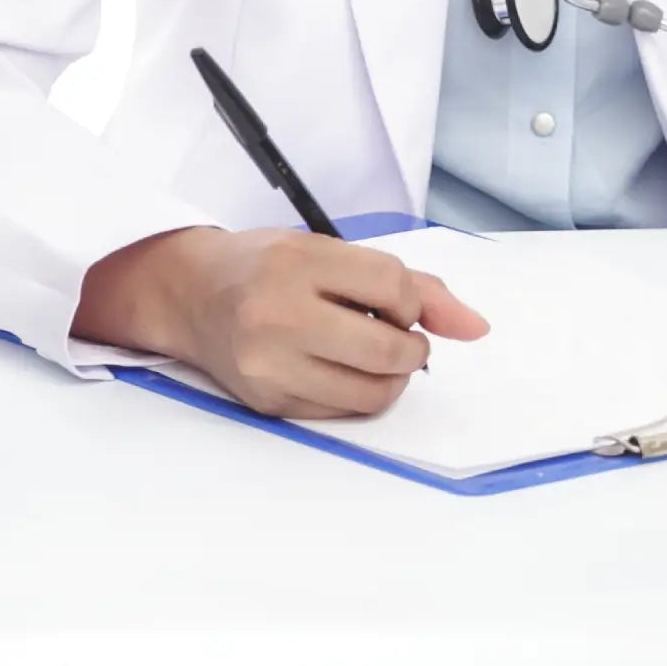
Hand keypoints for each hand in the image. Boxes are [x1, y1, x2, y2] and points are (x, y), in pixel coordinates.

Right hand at [77, 226, 488, 418]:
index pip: (392, 287)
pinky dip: (358, 395)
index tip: (397, 304)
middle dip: (411, 348)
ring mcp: (269, 364)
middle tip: (397, 337)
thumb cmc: (268, 267)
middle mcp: (279, 315)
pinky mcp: (267, 403)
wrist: (190, 294)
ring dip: (391, 377)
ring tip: (373, 356)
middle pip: (388, 350)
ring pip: (372, 392)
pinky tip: (341, 370)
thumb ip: (411, 283)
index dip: (411, 303)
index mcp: (299, 263)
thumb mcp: (332, 252)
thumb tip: (476, 328)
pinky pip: (342, 413)